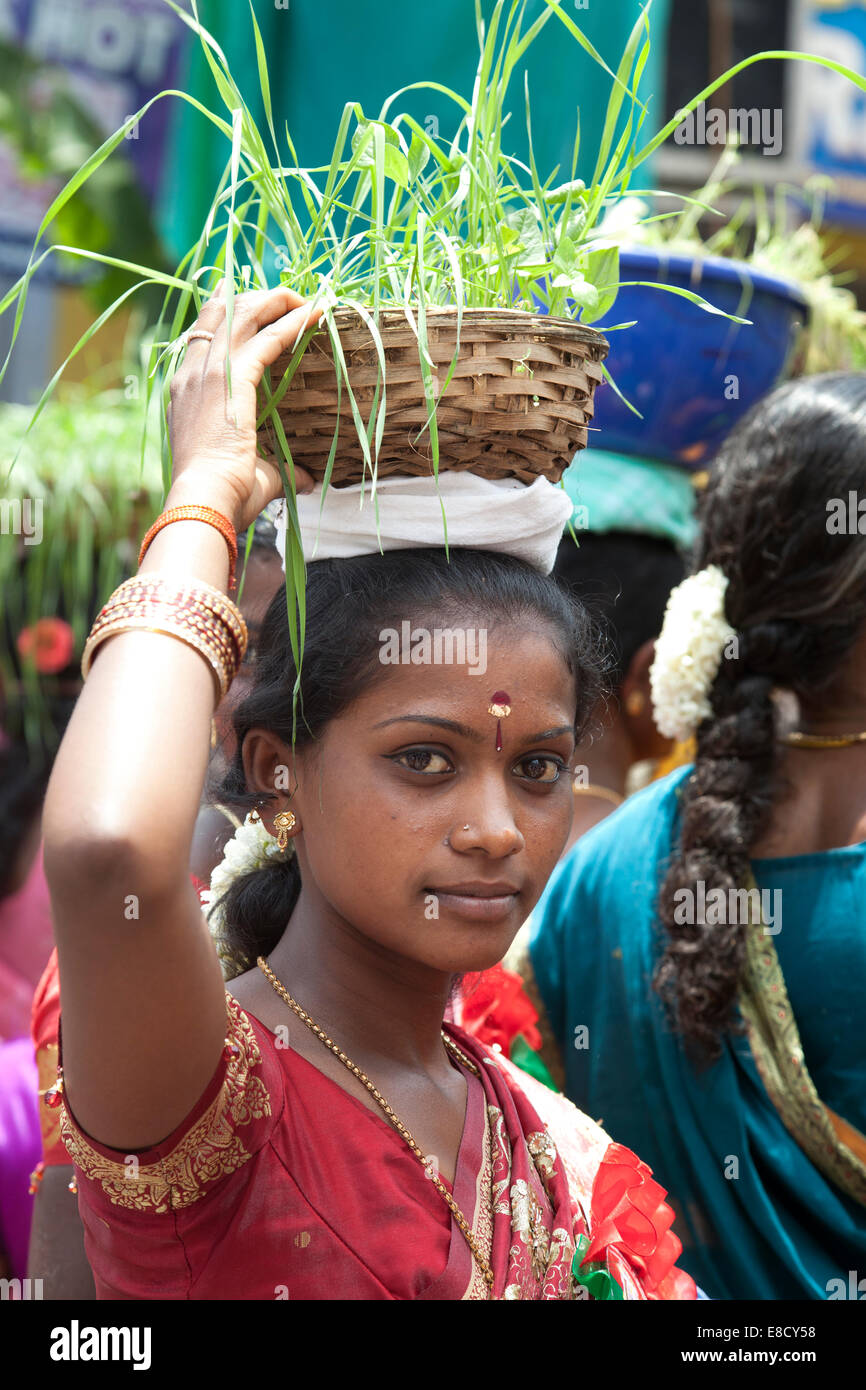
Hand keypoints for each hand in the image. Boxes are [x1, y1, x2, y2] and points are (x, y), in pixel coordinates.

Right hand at [166, 281, 321, 529]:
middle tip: (288, 299)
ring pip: (243, 313)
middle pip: (222, 312)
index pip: (203, 335)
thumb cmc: (223, 495)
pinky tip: (317, 314)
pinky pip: (267, 337)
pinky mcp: (232, 378)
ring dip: (277, 301)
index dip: (228, 312)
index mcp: (184, 392)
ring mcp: (208, 373)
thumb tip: (305, 479)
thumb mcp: (250, 473)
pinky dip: (293, 322)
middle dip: (257, 299)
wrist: (204, 500)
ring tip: (307, 301)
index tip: (255, 305)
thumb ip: (278, 469)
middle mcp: (190, 375)